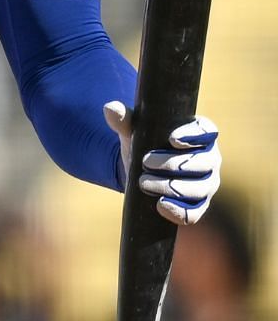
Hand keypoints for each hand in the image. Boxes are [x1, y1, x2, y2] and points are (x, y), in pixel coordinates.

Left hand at [104, 101, 220, 224]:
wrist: (139, 171)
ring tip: (144, 182)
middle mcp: (210, 159)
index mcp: (200, 134)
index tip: (172, 139)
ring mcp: (207, 184)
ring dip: (171, 187)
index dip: (193, 136)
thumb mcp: (134, 131)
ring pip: (200, 188)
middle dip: (173, 163)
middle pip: (203, 163)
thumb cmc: (143, 144)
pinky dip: (179, 211)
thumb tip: (111, 108)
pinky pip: (195, 212)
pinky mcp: (198, 204)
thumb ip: (125, 119)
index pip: (207, 132)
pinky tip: (160, 205)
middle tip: (145, 161)